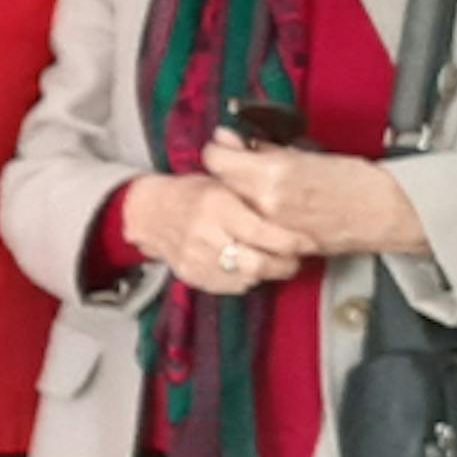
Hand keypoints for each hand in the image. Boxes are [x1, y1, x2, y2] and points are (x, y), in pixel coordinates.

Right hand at [122, 170, 311, 296]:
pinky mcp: (192, 276)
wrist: (149, 213)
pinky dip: (247, 279)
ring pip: (247, 279)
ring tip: (277, 263)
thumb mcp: (220, 178)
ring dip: (267, 273)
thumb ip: (251, 182)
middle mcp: (206, 235)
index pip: (262, 232)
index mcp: (217, 206)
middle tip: (296, 259)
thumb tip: (290, 169)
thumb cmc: (193, 192)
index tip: (308, 242)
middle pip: (257, 264)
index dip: (290, 241)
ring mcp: (197, 260)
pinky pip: (231, 287)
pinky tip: (251, 268)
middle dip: (284, 266)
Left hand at [201, 129, 427, 258]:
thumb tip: (236, 141)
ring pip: (234, 209)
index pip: (216, 160)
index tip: (225, 147)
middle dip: (227, 173)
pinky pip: (253, 229)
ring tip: (258, 188)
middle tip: (241, 165)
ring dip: (238, 197)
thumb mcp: (307, 154)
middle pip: (220, 185)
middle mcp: (266, 203)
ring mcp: (271, 228)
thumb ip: (266, 150)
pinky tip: (269, 209)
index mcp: (273, 174)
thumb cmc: (356, 181)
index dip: (219, 150)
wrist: (384, 213)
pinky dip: (254, 218)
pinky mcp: (280, 245)